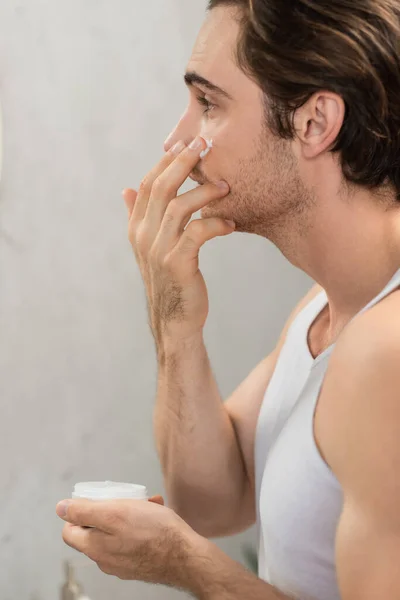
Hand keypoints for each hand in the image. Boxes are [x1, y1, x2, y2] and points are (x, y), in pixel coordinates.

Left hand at [56, 495, 201, 586]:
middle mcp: (105, 559)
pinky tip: (156, 516)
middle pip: (96, 530)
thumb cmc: (154, 532)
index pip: (70, 531)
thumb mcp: (116, 512)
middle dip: (110, 510)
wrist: (186, 556)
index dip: (80, 512)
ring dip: (129, 514)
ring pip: (117, 532)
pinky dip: (141, 526)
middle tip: (127, 500)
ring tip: (148, 505)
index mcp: (94, 547)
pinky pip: (133, 540)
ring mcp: (123, 563)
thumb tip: (60, 508)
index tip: (98, 501)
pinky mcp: (140, 562)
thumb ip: (85, 512)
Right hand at [123, 137, 233, 350]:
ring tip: (226, 186)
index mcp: (137, 228)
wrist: (174, 320)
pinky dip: (216, 224)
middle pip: (161, 188)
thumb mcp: (150, 247)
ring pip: (178, 206)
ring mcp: (158, 250)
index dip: (167, 161)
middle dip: (183, 162)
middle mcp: (143, 236)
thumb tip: (127, 189)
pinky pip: (197, 233)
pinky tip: (231, 224)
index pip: (148, 184)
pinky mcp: (178, 264)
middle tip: (205, 144)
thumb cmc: (169, 280)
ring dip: (204, 192)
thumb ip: (138, 217)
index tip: (188, 142)